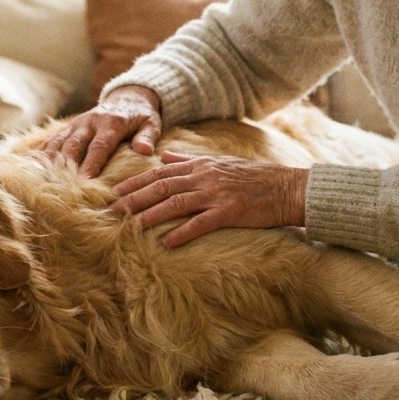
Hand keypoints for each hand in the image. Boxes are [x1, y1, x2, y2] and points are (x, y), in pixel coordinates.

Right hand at [42, 86, 162, 176]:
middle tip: (61, 186)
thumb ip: (148, 137)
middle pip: (73, 145)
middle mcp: (90, 122)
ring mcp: (75, 125)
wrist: (127, 97)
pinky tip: (30, 169)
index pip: (99, 146)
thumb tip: (145, 151)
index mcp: (111, 123)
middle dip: (65, 165)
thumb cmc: (141, 116)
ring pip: (58, 142)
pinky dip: (40, 154)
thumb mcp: (151, 123)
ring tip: (41, 180)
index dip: (91, 163)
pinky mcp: (67, 128)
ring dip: (49, 161)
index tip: (86, 181)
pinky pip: (50, 140)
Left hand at [110, 152, 308, 247]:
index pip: (159, 173)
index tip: (113, 193)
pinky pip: (201, 223)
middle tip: (111, 212)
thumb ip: (189, 160)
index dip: (134, 183)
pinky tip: (166, 243)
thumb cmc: (254, 177)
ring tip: (129, 227)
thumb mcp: (219, 162)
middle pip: (161, 187)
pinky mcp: (230, 212)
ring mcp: (217, 194)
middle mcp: (204, 177)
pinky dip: (182, 232)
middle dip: (133, 199)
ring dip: (150, 215)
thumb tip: (163, 156)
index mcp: (200, 166)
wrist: (288, 187)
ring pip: (175, 203)